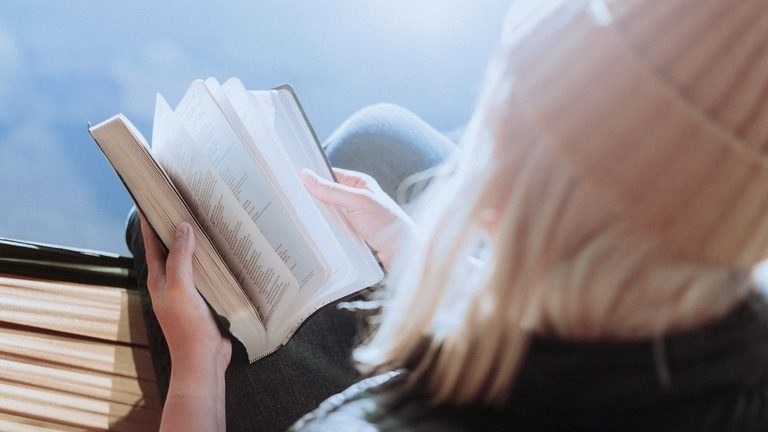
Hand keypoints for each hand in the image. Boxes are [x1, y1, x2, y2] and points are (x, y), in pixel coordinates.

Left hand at [139, 215, 230, 371]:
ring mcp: (188, 292)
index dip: (150, 222)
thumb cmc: (186, 327)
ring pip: (191, 262)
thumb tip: (182, 227)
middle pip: (172, 250)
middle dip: (174, 229)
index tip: (149, 200)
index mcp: (159, 280)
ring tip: (205, 223)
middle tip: (182, 205)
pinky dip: (213, 262)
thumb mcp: (180, 287)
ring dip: (197, 245)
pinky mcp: (205, 300)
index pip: (152, 244)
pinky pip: (208, 275)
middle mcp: (172, 284)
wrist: (203, 360)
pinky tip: (223, 255)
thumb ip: (180, 258)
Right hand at [301, 167, 414, 270]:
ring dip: (319, 217)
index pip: (329, 175)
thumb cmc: (388, 223)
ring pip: (329, 213)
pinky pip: (333, 228)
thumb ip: (332, 190)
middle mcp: (356, 197)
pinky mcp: (353, 232)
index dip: (313, 178)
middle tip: (293, 202)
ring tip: (301, 219)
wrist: (403, 252)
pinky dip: (326, 230)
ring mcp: (354, 216)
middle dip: (313, 199)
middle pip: (327, 195)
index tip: (294, 182)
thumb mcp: (357, 202)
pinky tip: (316, 233)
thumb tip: (307, 176)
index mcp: (359, 183)